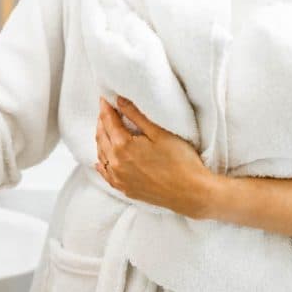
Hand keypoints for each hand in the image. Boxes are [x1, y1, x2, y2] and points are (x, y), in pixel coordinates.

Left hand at [93, 96, 217, 219]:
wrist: (191, 193)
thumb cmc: (180, 161)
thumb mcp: (159, 133)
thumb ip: (136, 115)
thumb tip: (119, 100)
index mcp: (123, 146)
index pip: (109, 121)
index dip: (106, 108)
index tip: (104, 98)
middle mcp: (116, 163)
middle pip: (102, 137)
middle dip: (102, 122)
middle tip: (104, 111)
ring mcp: (119, 178)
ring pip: (101, 154)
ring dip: (101, 140)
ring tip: (104, 129)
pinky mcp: (125, 189)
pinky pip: (106, 174)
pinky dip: (102, 164)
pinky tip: (100, 161)